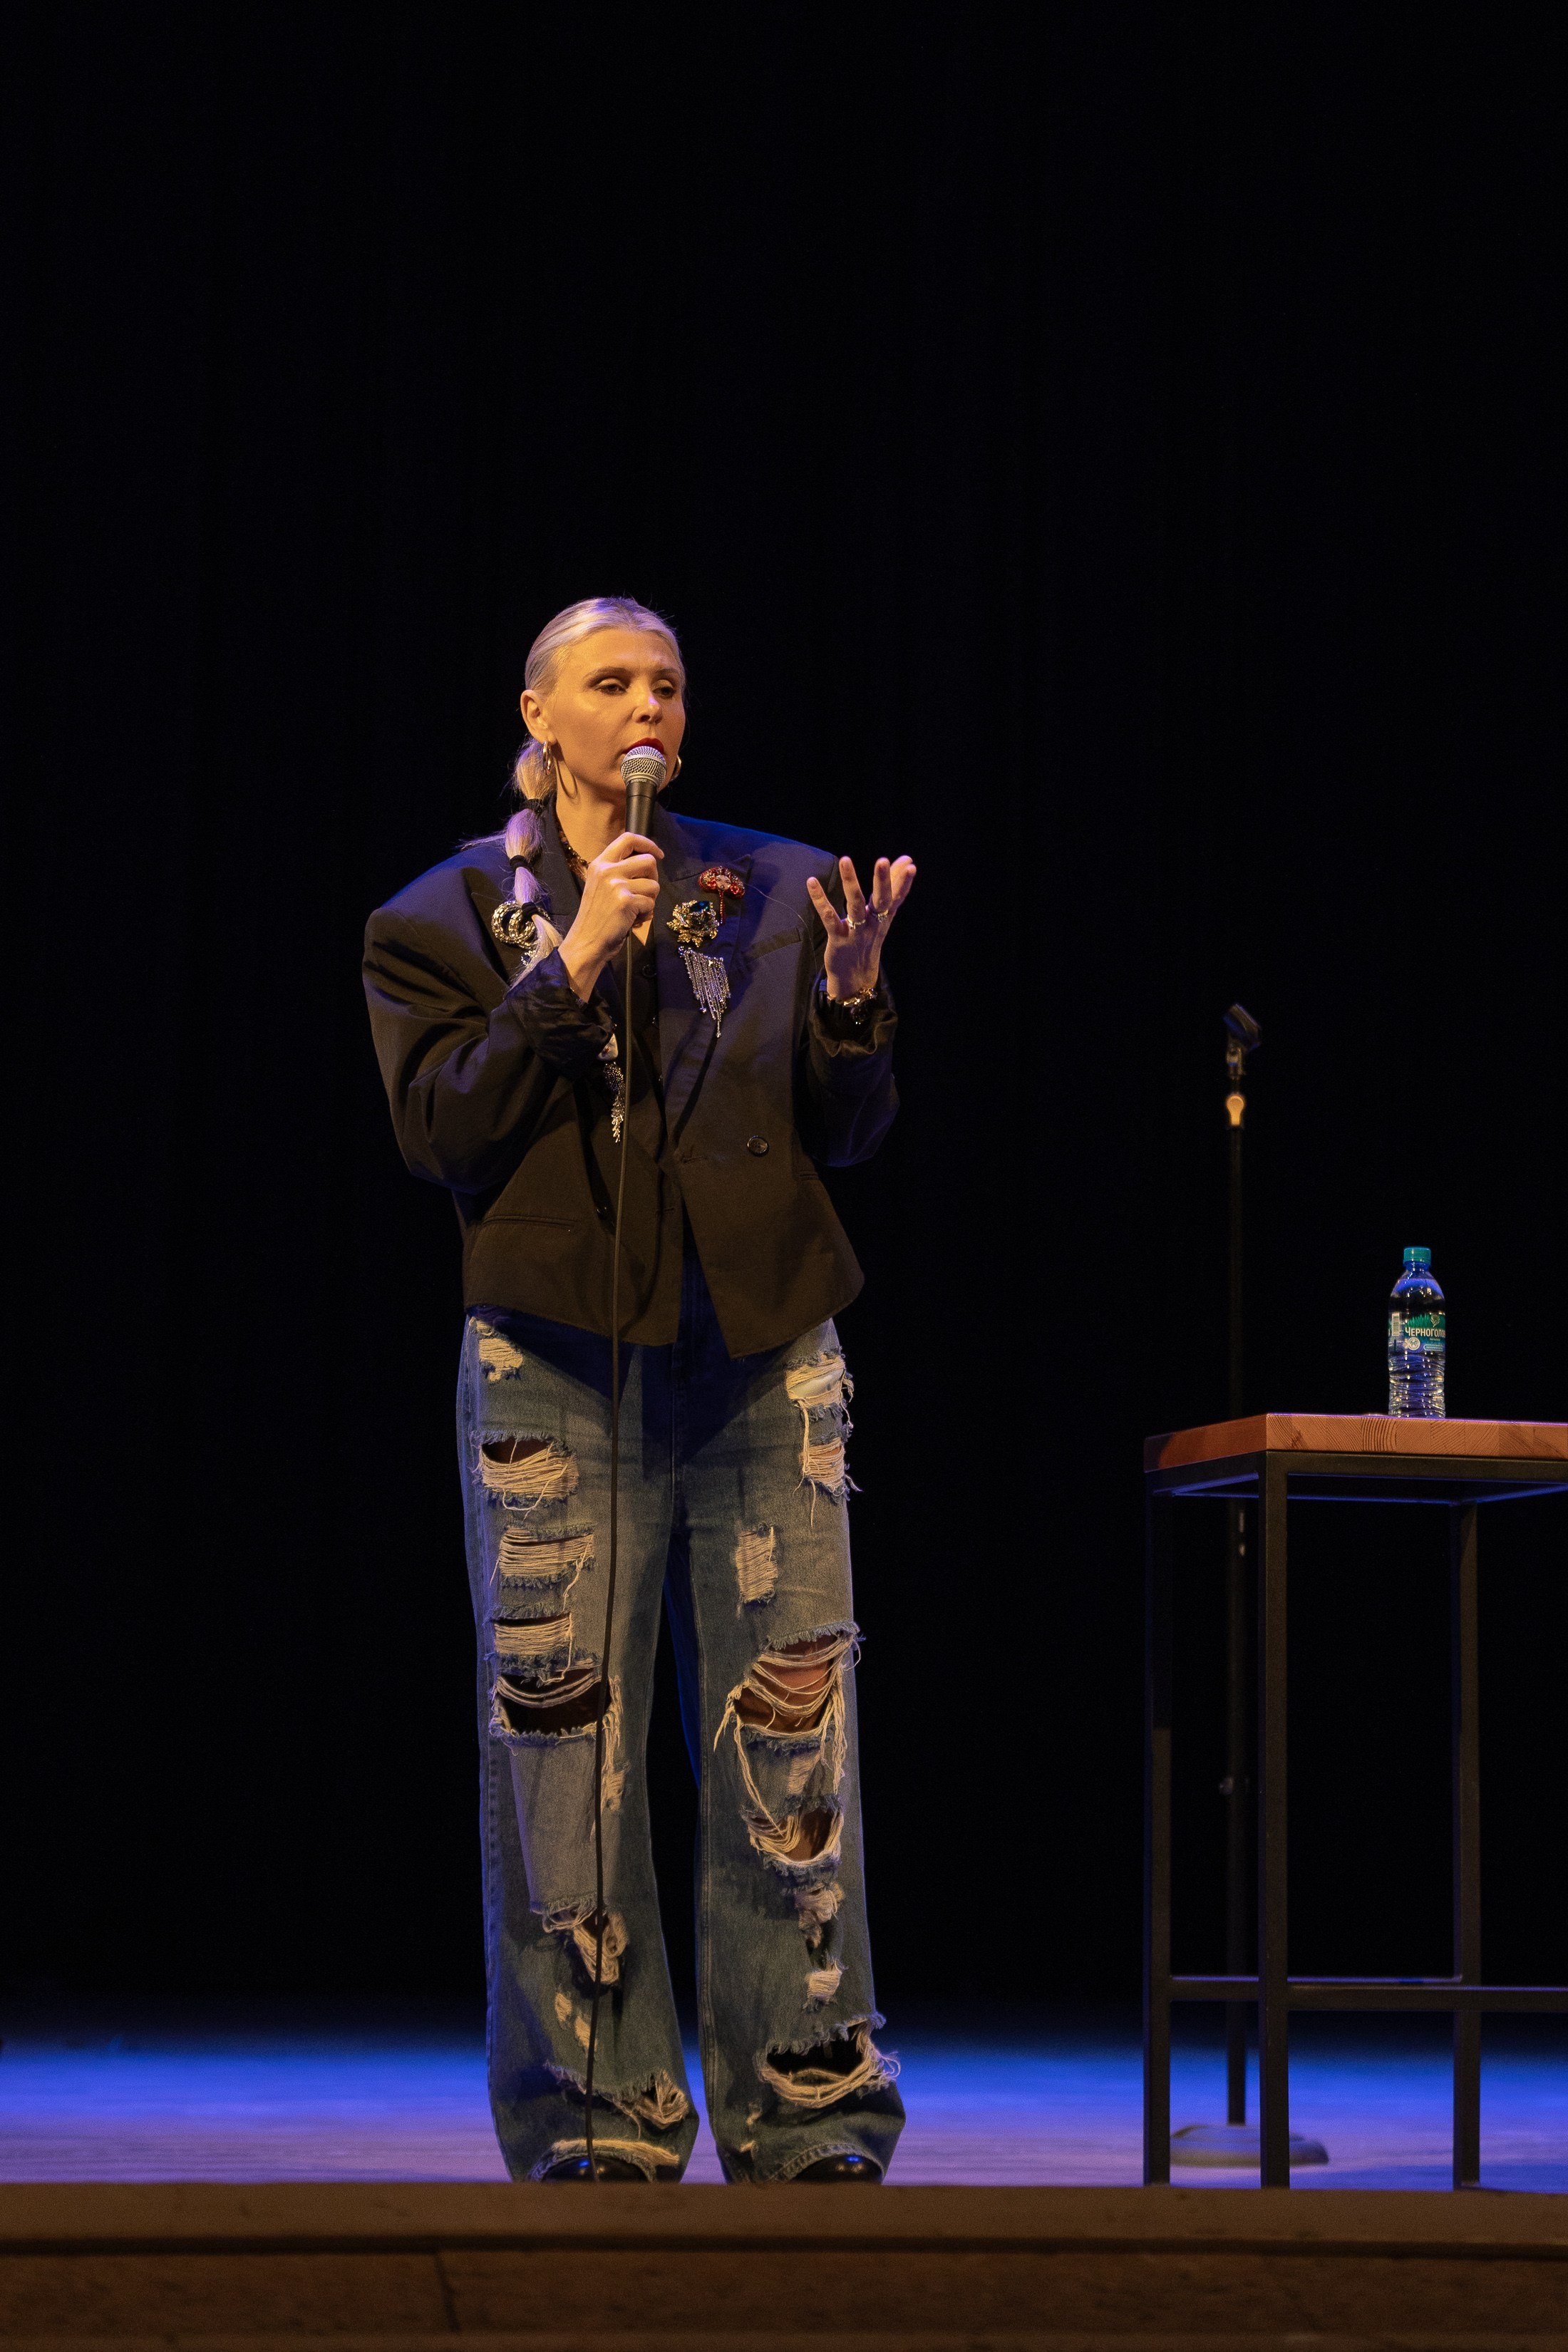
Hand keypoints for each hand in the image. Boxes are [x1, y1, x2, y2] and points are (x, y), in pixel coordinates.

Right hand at [559, 832, 662, 999]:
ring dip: (650, 900)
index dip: (648, 844)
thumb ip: (618, 872)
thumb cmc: (596, 918)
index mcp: (600, 864)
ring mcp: (616, 885)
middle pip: (648, 861)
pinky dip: (646, 914)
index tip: (659, 854)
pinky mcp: (625, 901)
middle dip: (654, 878)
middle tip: (646, 893)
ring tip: (635, 911)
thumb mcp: (600, 887)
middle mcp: (607, 870)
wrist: (586, 942)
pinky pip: (650, 903)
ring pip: (653, 884)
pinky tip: (633, 920)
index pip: (628, 839)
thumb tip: (648, 864)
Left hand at [806, 854, 916, 1001]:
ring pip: (855, 904)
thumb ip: (892, 888)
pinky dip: (820, 899)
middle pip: (882, 901)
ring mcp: (856, 932)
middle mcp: (873, 924)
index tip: (910, 865)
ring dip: (851, 882)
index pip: (897, 898)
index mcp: (884, 918)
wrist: (855, 979)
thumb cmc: (867, 940)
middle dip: (884, 881)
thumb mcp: (882, 916)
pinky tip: (811, 881)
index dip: (903, 883)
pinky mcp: (838, 939)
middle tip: (883, 860)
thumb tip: (906, 860)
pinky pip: (829, 917)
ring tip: (846, 859)